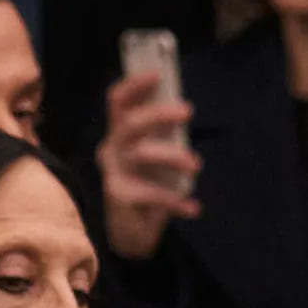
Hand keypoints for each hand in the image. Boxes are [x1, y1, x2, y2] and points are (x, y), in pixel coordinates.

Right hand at [95, 71, 200, 259]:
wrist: (131, 233)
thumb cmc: (148, 186)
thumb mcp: (157, 158)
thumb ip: (164, 137)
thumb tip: (181, 109)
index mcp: (119, 135)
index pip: (117, 102)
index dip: (134, 86)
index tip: (157, 74)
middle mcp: (111, 150)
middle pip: (130, 124)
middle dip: (159, 114)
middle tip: (188, 110)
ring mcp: (113, 173)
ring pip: (141, 154)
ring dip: (173, 156)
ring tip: (196, 165)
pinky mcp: (120, 196)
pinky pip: (151, 194)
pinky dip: (176, 201)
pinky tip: (193, 208)